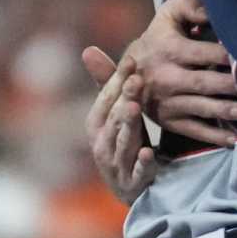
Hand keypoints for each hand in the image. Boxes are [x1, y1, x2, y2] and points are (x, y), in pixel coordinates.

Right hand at [80, 48, 155, 202]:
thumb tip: (88, 49)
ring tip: (135, 108)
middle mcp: (101, 143)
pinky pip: (138, 172)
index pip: (106, 98)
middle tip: (136, 79)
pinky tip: (148, 153)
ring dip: (128, 125)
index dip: (117, 80)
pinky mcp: (133, 182)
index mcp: (96, 124)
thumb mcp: (115, 114)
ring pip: (123, 141)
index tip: (132, 60)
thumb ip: (107, 85)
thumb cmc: (123, 142)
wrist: (130, 188)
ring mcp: (116, 163)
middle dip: (124, 98)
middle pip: (114, 117)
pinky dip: (142, 163)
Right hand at [115, 0, 236, 145]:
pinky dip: (215, 136)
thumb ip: (190, 5)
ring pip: (203, 107)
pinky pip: (195, 130)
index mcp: (167, 50)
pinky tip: (236, 139)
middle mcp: (166, 78)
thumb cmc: (159, 38)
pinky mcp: (170, 121)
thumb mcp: (168, 16)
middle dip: (232, 86)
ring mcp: (168, 102)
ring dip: (229, 111)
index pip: (204, 53)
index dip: (229, 55)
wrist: (127, 72)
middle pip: (206, 83)